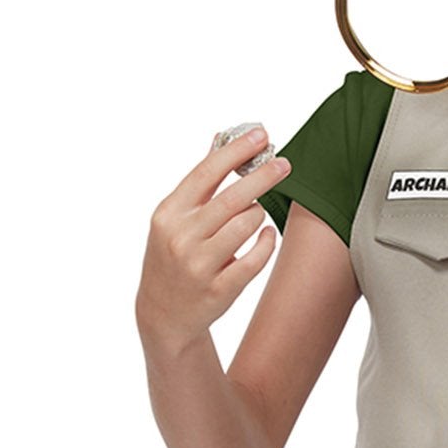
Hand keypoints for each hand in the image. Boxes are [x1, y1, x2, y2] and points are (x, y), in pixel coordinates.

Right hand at [136, 125, 292, 348]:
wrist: (163, 313)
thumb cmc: (173, 257)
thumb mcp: (175, 219)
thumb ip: (200, 183)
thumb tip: (221, 139)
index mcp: (169, 213)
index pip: (206, 173)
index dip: (236, 151)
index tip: (261, 134)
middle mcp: (181, 237)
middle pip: (232, 198)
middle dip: (263, 176)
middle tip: (284, 163)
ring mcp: (199, 265)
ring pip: (246, 225)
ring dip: (258, 215)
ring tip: (255, 215)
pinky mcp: (219, 290)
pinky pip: (256, 259)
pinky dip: (266, 242)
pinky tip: (267, 235)